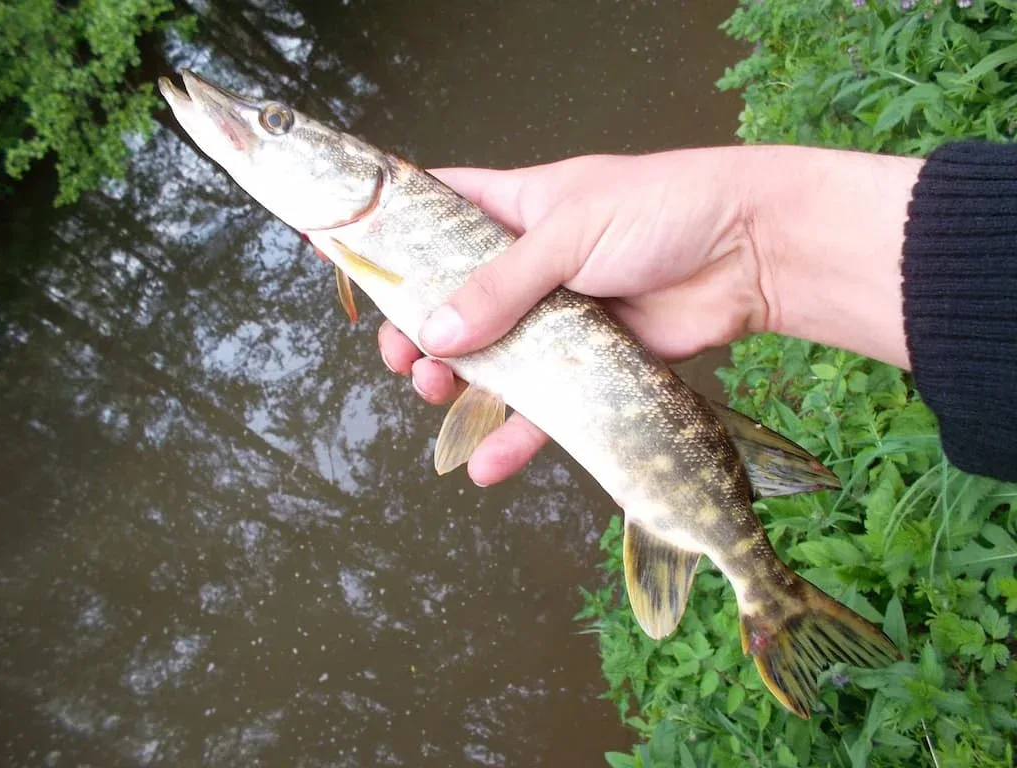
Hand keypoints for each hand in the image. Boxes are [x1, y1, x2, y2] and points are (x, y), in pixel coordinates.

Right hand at [379, 150, 768, 484]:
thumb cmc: (662, 211)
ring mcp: (555, 318)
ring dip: (453, 383)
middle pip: (447, 300)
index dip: (386, 231)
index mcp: (514, 210)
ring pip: (486, 359)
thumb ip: (503, 285)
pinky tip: (483, 463)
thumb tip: (438, 334)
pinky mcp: (588, 365)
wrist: (749, 254)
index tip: (336, 250)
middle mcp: (526, 265)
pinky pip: (541, 406)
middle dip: (415, 330)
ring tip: (434, 394)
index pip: (434, 213)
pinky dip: (513, 436)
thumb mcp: (571, 232)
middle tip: (400, 356)